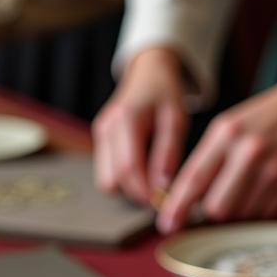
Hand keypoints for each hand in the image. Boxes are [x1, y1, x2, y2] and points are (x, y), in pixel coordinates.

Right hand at [92, 46, 188, 204]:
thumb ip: (168, 153)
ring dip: (128, 189)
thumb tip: (162, 187)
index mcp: (126, 120)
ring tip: (153, 182)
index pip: (128, 168)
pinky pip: (107, 173)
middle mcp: (106, 128)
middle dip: (136, 194)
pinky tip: (144, 172)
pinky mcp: (100, 141)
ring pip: (106, 182)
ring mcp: (100, 135)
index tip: (162, 204)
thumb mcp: (176, 119)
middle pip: (112, 180)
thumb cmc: (165, 94)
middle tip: (161, 196)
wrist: (147, 73)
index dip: (144, 192)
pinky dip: (124, 180)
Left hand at [155, 81, 276, 233]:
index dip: (177, 207)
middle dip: (211, 211)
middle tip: (213, 202)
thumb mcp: (227, 129)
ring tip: (242, 188)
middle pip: (217, 208)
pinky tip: (261, 188)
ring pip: (240, 215)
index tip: (166, 224)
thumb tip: (184, 202)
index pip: (194, 179)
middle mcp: (249, 152)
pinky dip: (256, 208)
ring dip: (235, 210)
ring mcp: (273, 170)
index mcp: (227, 134)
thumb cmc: (260, 121)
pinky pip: (263, 214)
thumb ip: (206, 161)